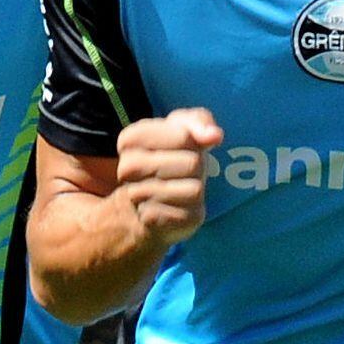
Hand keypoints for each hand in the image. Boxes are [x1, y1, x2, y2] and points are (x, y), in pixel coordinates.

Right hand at [113, 108, 221, 249]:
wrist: (143, 204)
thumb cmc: (168, 158)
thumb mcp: (182, 129)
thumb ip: (200, 121)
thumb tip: (214, 135)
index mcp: (131, 139)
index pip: (184, 136)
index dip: (193, 141)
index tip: (180, 147)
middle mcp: (128, 168)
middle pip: (192, 163)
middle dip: (196, 166)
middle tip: (181, 170)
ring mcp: (139, 196)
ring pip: (195, 189)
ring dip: (195, 188)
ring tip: (180, 187)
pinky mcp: (154, 221)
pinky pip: (192, 212)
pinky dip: (192, 209)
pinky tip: (177, 206)